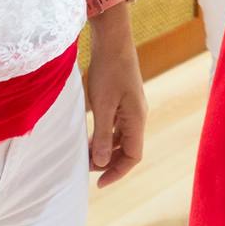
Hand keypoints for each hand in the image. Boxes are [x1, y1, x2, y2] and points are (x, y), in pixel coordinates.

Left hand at [83, 11, 146, 186]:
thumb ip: (104, 135)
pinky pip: (118, 126)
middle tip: (87, 169)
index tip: (98, 183)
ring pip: (123, 138)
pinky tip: (91, 136)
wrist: (113, 42)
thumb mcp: (102, 105)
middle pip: (129, 149)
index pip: (133, 156)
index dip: (117, 172)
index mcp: (137, 119)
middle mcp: (138, 116)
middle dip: (110, 163)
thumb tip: (101, 163)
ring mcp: (132, 108)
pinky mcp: (124, 101)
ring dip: (107, 150)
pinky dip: (106, 136)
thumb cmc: (108, 71)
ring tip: (86, 155)